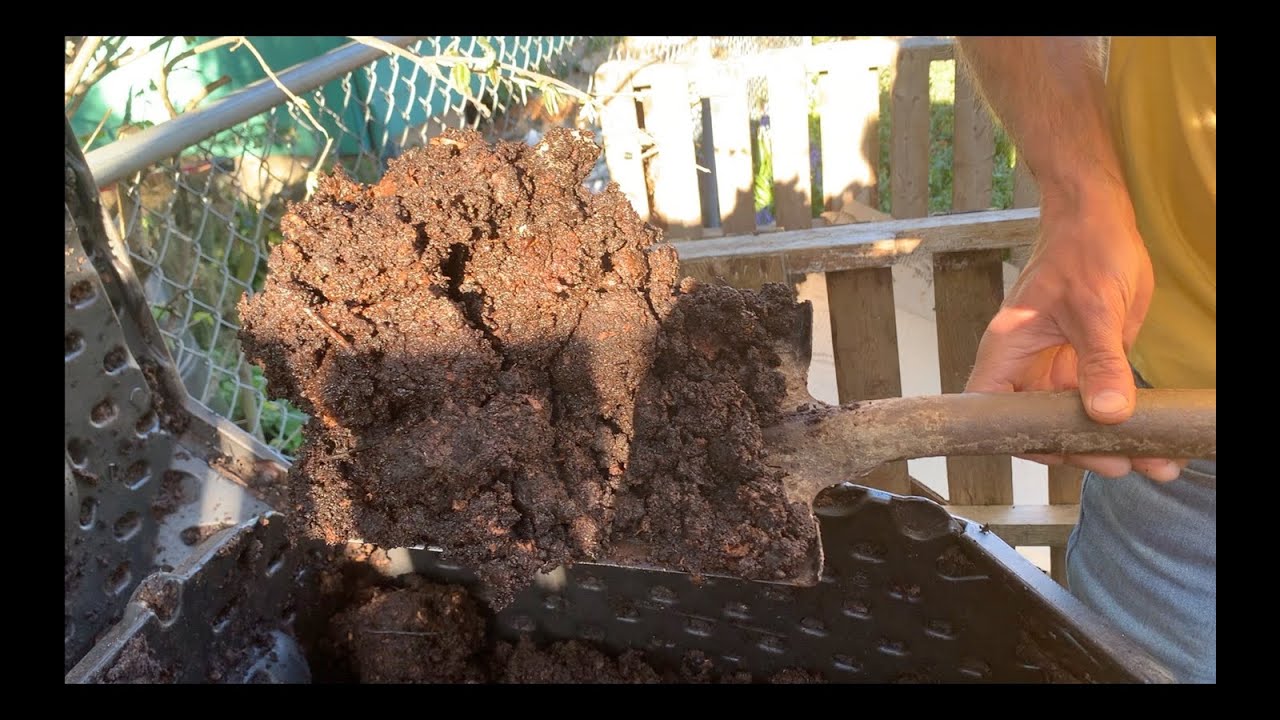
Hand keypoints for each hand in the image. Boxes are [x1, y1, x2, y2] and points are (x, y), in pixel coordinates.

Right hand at [964, 182, 1185, 481]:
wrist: (1101, 215)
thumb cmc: (1083, 247)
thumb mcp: (1095, 307)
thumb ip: (1101, 363)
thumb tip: (1108, 414)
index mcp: (1008, 350)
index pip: (996, 412)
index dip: (1022, 438)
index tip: (1064, 455)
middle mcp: (1027, 365)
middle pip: (1041, 425)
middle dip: (1082, 450)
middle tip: (1122, 464)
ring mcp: (1057, 367)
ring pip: (1075, 420)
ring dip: (1112, 443)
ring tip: (1155, 465)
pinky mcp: (1088, 363)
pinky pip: (1102, 402)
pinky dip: (1127, 423)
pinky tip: (1156, 442)